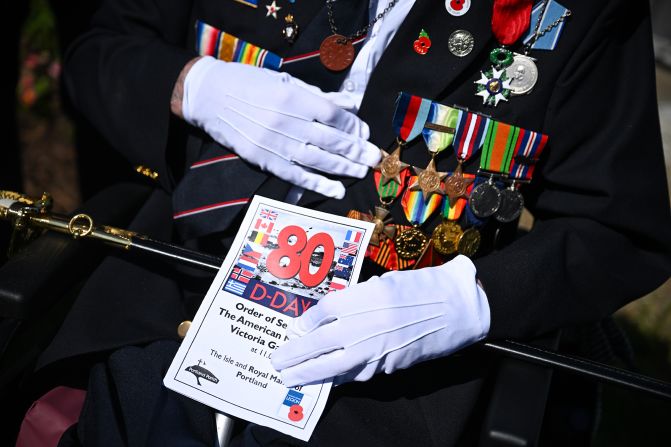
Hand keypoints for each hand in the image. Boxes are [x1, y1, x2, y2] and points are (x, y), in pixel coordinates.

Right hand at [179, 56, 379, 198]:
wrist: (209, 97)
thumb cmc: (249, 84)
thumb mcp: (285, 81)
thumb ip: (319, 95)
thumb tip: (351, 103)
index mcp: (293, 97)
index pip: (334, 116)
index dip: (353, 127)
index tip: (364, 134)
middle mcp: (286, 121)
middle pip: (331, 140)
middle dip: (356, 151)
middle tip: (374, 158)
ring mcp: (275, 143)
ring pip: (318, 159)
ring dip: (343, 168)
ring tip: (360, 172)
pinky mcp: (264, 159)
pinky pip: (296, 175)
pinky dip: (318, 184)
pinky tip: (336, 189)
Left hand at [271, 255, 489, 386]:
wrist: (461, 306)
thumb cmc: (425, 287)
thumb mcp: (387, 282)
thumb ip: (357, 297)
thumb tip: (330, 315)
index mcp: (368, 296)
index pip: (325, 311)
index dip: (306, 321)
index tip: (295, 328)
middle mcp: (371, 323)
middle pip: (322, 343)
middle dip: (296, 355)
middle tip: (277, 362)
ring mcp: (382, 347)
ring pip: (339, 366)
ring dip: (313, 373)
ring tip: (294, 377)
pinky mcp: (393, 363)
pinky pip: (362, 373)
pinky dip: (343, 377)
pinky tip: (330, 378)